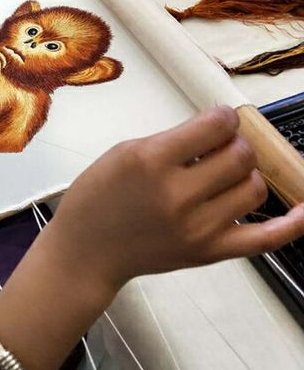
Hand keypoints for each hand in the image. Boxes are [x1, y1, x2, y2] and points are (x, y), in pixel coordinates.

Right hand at [0, 107, 303, 369]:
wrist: (86, 250)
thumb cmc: (96, 201)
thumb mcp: (123, 152)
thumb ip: (172, 140)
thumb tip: (216, 131)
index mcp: (151, 161)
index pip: (215, 125)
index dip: (223, 118)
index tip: (219, 120)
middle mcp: (177, 194)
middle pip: (240, 155)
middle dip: (234, 143)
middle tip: (219, 147)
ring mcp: (196, 227)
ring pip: (254, 187)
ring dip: (245, 174)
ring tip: (224, 176)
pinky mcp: (208, 252)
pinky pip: (265, 238)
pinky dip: (293, 223)